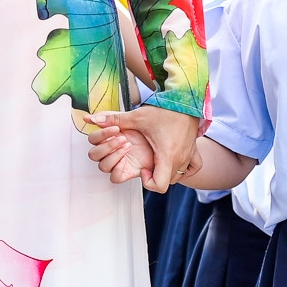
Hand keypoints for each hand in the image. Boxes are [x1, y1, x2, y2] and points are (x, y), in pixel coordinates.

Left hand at [83, 105, 201, 192]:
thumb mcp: (138, 116)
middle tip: (147, 163)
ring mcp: (188, 156)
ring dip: (166, 172)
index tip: (142, 170)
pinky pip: (192, 168)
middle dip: (154, 177)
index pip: (159, 186)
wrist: (187, 100)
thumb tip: (92, 120)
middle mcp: (179, 160)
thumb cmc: (165, 110)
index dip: (148, 183)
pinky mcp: (194, 150)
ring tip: (156, 159)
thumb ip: (115, 120)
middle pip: (167, 183)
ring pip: (178, 177)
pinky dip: (184, 169)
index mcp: (166, 155)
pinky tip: (174, 160)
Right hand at [86, 124, 158, 185]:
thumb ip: (114, 118)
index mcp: (112, 135)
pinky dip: (117, 170)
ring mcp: (122, 160)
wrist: (176, 135)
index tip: (115, 129)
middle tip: (122, 138)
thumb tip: (91, 118)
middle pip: (94, 154)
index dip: (100, 135)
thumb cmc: (159, 125)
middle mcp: (114, 149)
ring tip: (128, 146)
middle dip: (105, 146)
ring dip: (112, 156)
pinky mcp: (130, 171)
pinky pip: (115, 178)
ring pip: (103, 166)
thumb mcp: (137, 118)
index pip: (93, 139)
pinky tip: (125, 161)